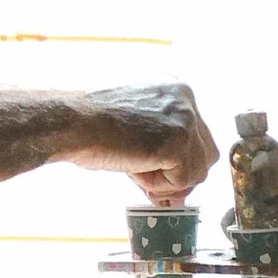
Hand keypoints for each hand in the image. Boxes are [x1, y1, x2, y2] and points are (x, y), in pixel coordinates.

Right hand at [76, 83, 217, 199]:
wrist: (71, 121)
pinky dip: (157, 185)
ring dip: (165, 180)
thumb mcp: (136, 126)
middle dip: (179, 174)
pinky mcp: (178, 141)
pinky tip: (133, 167)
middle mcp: (186, 98)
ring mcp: (185, 118)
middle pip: (206, 155)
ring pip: (198, 172)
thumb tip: (181, 188)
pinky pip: (182, 182)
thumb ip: (162, 146)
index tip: (149, 165)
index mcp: (175, 89)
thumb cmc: (90, 123)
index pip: (197, 136)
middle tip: (145, 175)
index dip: (175, 161)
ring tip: (133, 166)